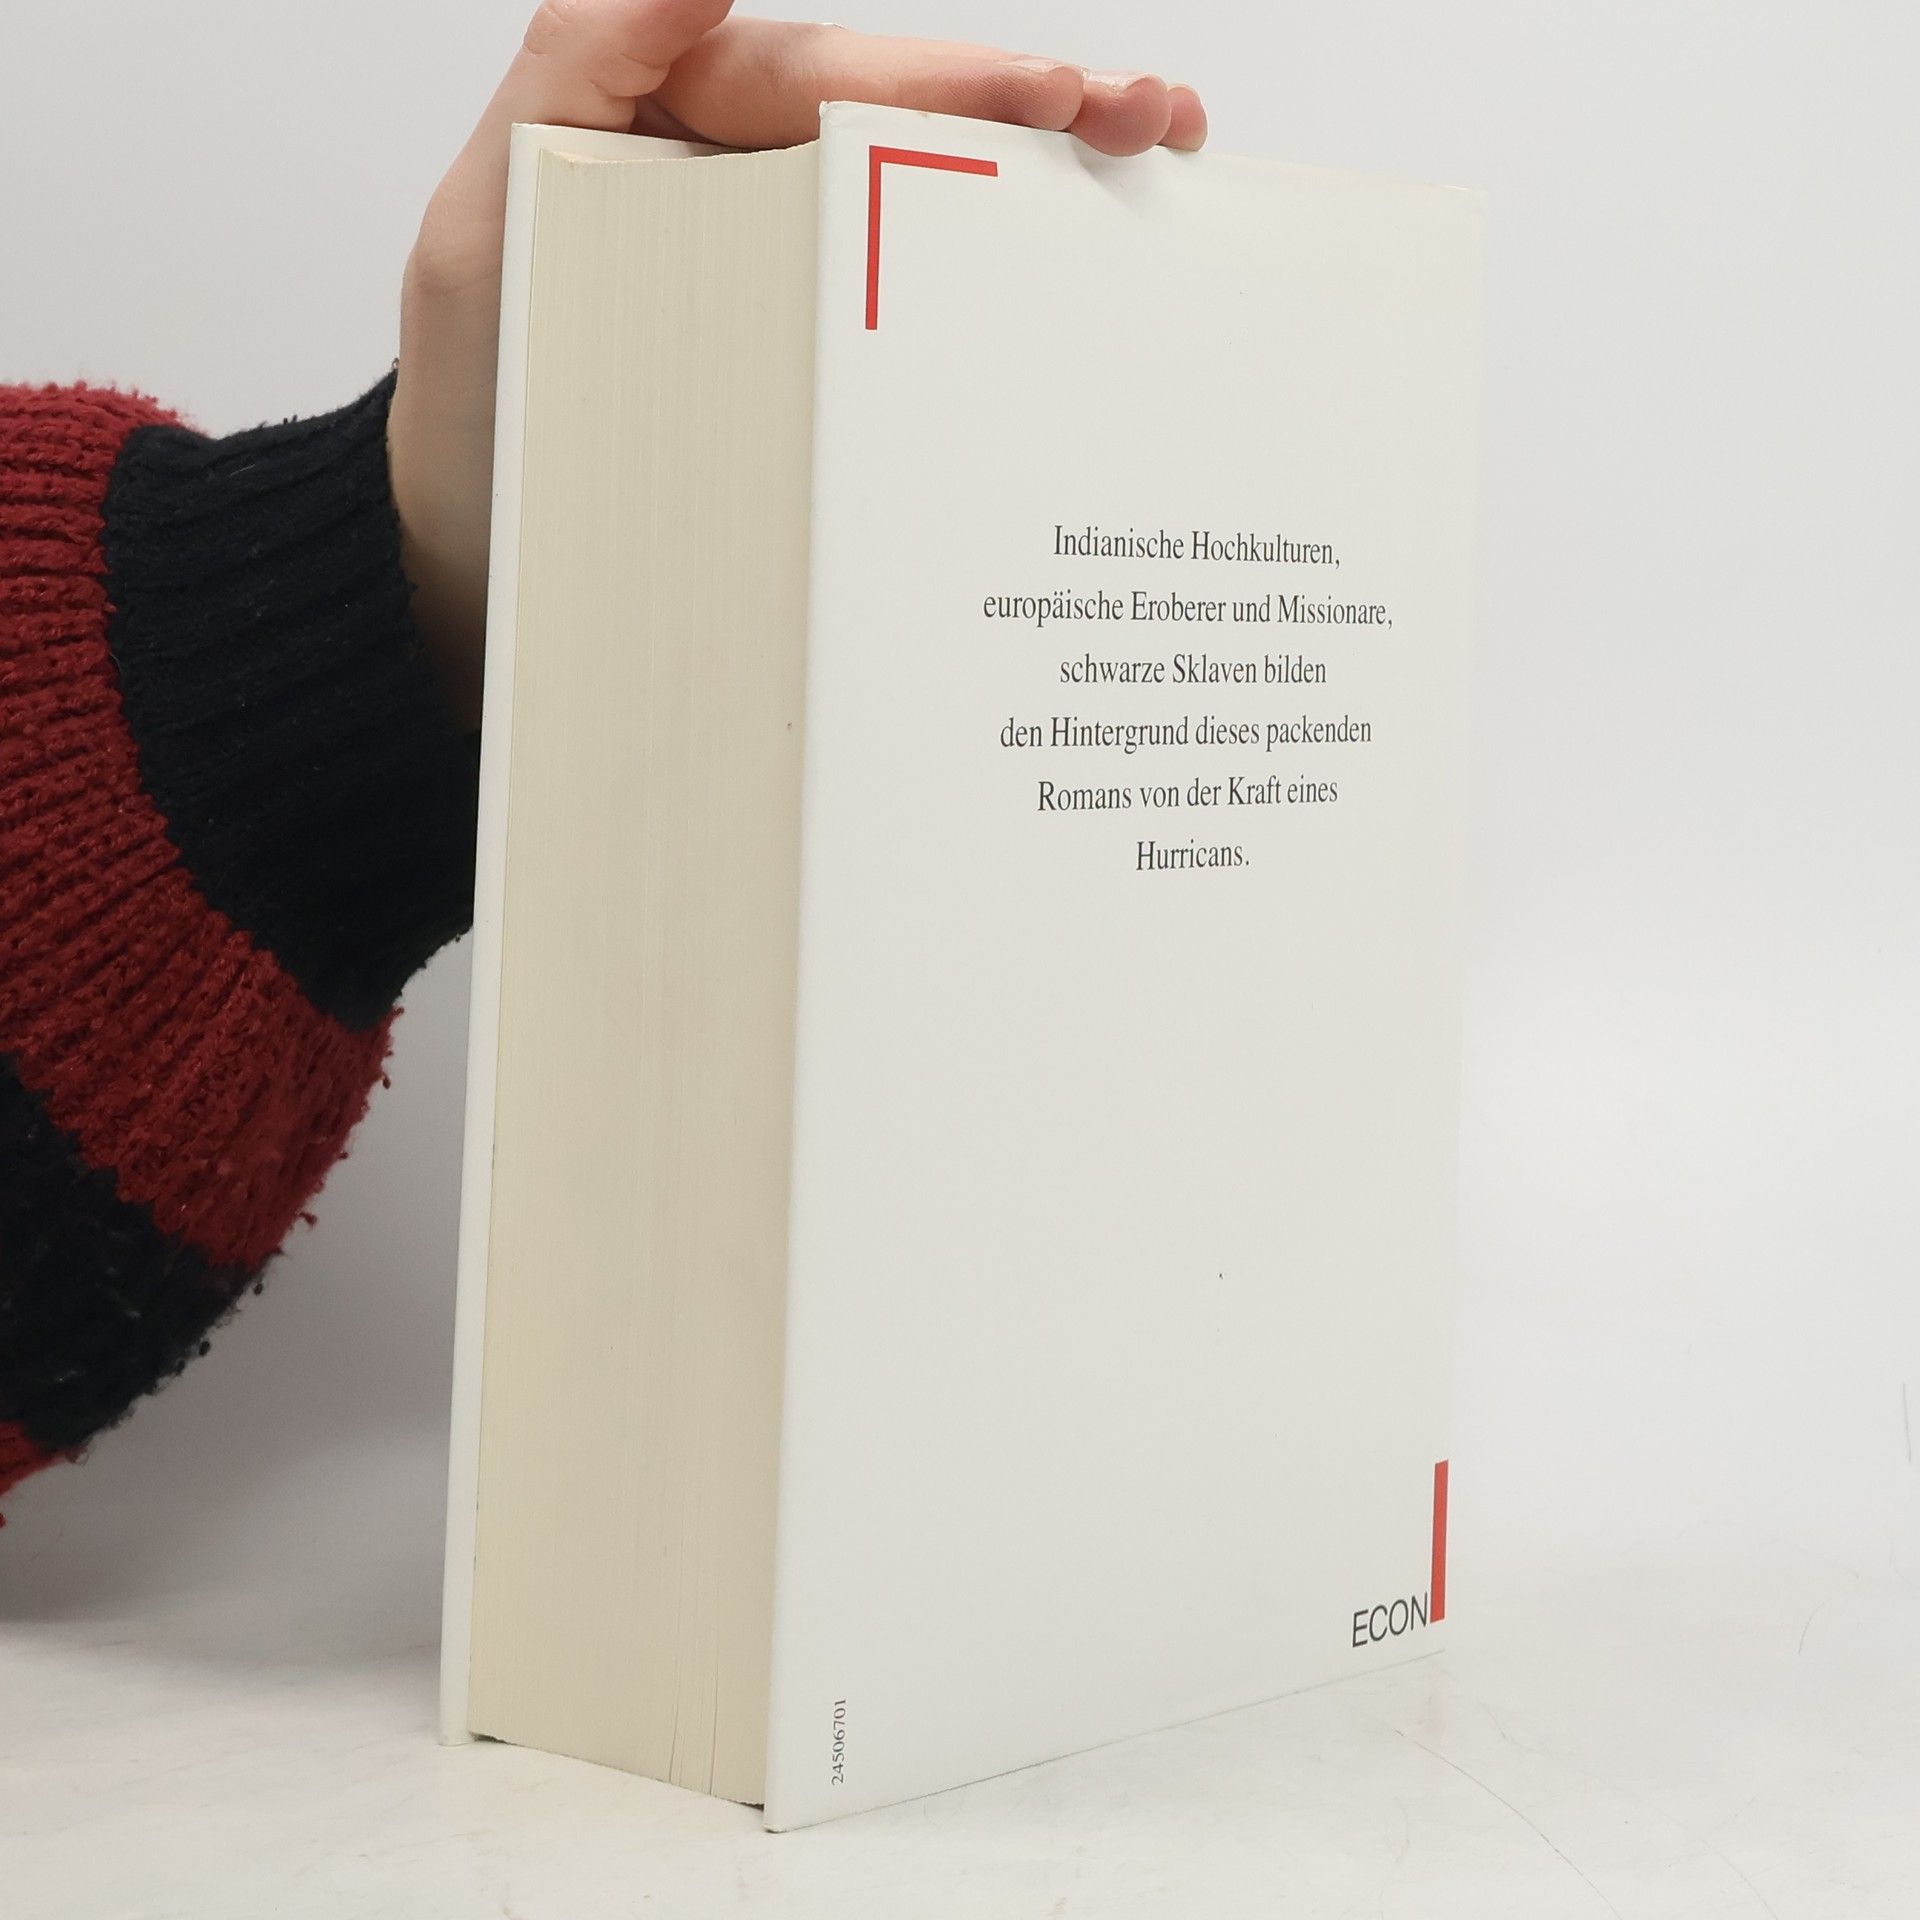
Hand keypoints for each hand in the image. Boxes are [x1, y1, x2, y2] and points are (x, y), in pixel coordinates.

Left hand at [388, 1, 1207, 724]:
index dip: (956, 82)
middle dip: (1045, 116)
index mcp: (688, 134)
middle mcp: (756, 196)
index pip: (835, 82)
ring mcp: (795, 288)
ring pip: (934, 218)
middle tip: (1159, 119)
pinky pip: (913, 327)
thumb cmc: (472, 402)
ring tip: (1161, 171)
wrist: (476, 565)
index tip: (1063, 97)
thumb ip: (578, 67)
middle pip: (914, 132)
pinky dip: (1004, 311)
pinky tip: (1085, 302)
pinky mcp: (815, 379)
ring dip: (1052, 197)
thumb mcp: (479, 227)